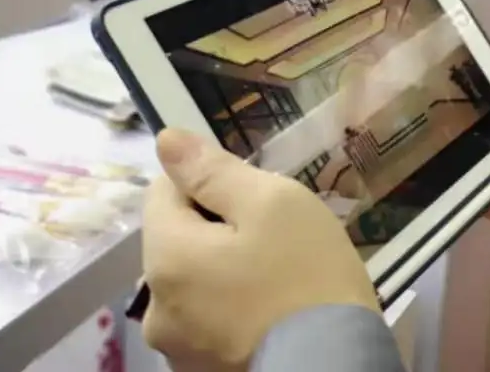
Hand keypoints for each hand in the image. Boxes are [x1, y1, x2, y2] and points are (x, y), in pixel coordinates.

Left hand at [141, 129, 378, 369]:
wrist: (335, 361)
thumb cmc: (307, 273)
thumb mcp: (273, 203)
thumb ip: (215, 171)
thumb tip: (166, 140)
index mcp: (165, 256)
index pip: (163, 191)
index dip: (209, 182)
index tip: (256, 196)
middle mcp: (154, 306)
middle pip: (177, 240)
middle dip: (217, 229)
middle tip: (277, 237)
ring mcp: (175, 347)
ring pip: (193, 281)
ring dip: (223, 270)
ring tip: (278, 277)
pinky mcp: (199, 371)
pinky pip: (207, 320)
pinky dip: (231, 308)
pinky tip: (271, 311)